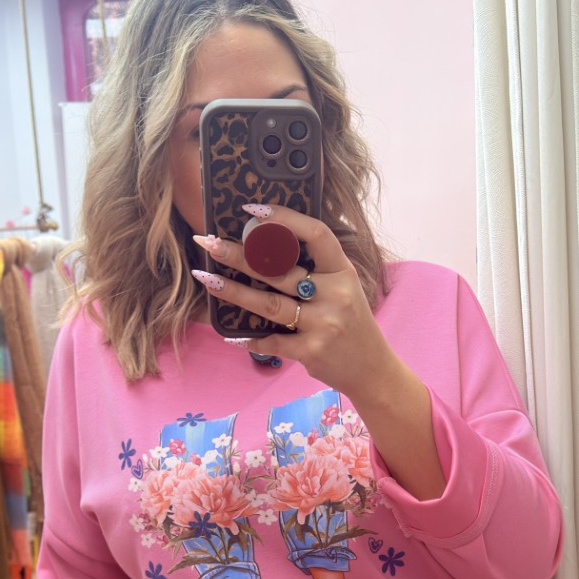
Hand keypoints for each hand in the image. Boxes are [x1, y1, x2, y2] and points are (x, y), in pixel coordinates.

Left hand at [191, 206, 395, 402]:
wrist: (372, 369)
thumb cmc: (352, 324)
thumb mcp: (345, 288)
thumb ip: (317, 270)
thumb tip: (268, 248)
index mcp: (342, 271)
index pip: (315, 234)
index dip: (284, 219)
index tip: (252, 210)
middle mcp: (334, 294)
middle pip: (279, 269)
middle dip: (239, 255)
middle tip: (208, 242)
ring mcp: (323, 323)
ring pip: (269, 303)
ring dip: (233, 291)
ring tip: (206, 278)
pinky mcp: (311, 351)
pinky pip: (273, 341)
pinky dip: (250, 339)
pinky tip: (231, 336)